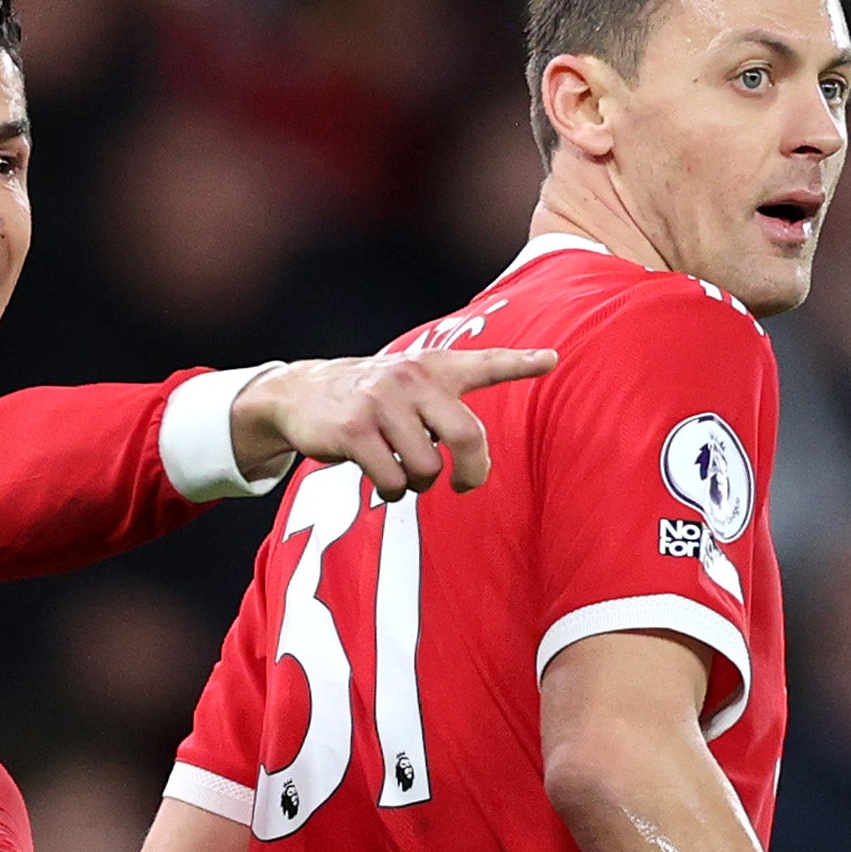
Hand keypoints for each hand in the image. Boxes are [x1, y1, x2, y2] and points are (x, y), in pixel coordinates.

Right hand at [230, 347, 556, 498]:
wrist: (299, 393)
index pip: (483, 363)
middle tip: (466, 484)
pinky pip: (391, 478)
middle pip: (465, 435)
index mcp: (432, 368)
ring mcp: (380, 403)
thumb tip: (477, 439)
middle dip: (472, 471)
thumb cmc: (370, 398)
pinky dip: (392, 491)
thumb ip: (448, 398)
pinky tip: (383, 482)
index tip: (551, 360)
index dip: (519, 363)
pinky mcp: (352, 431)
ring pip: (425, 466)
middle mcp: (410, 379)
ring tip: (405, 476)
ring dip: (419, 483)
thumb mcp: (409, 384)